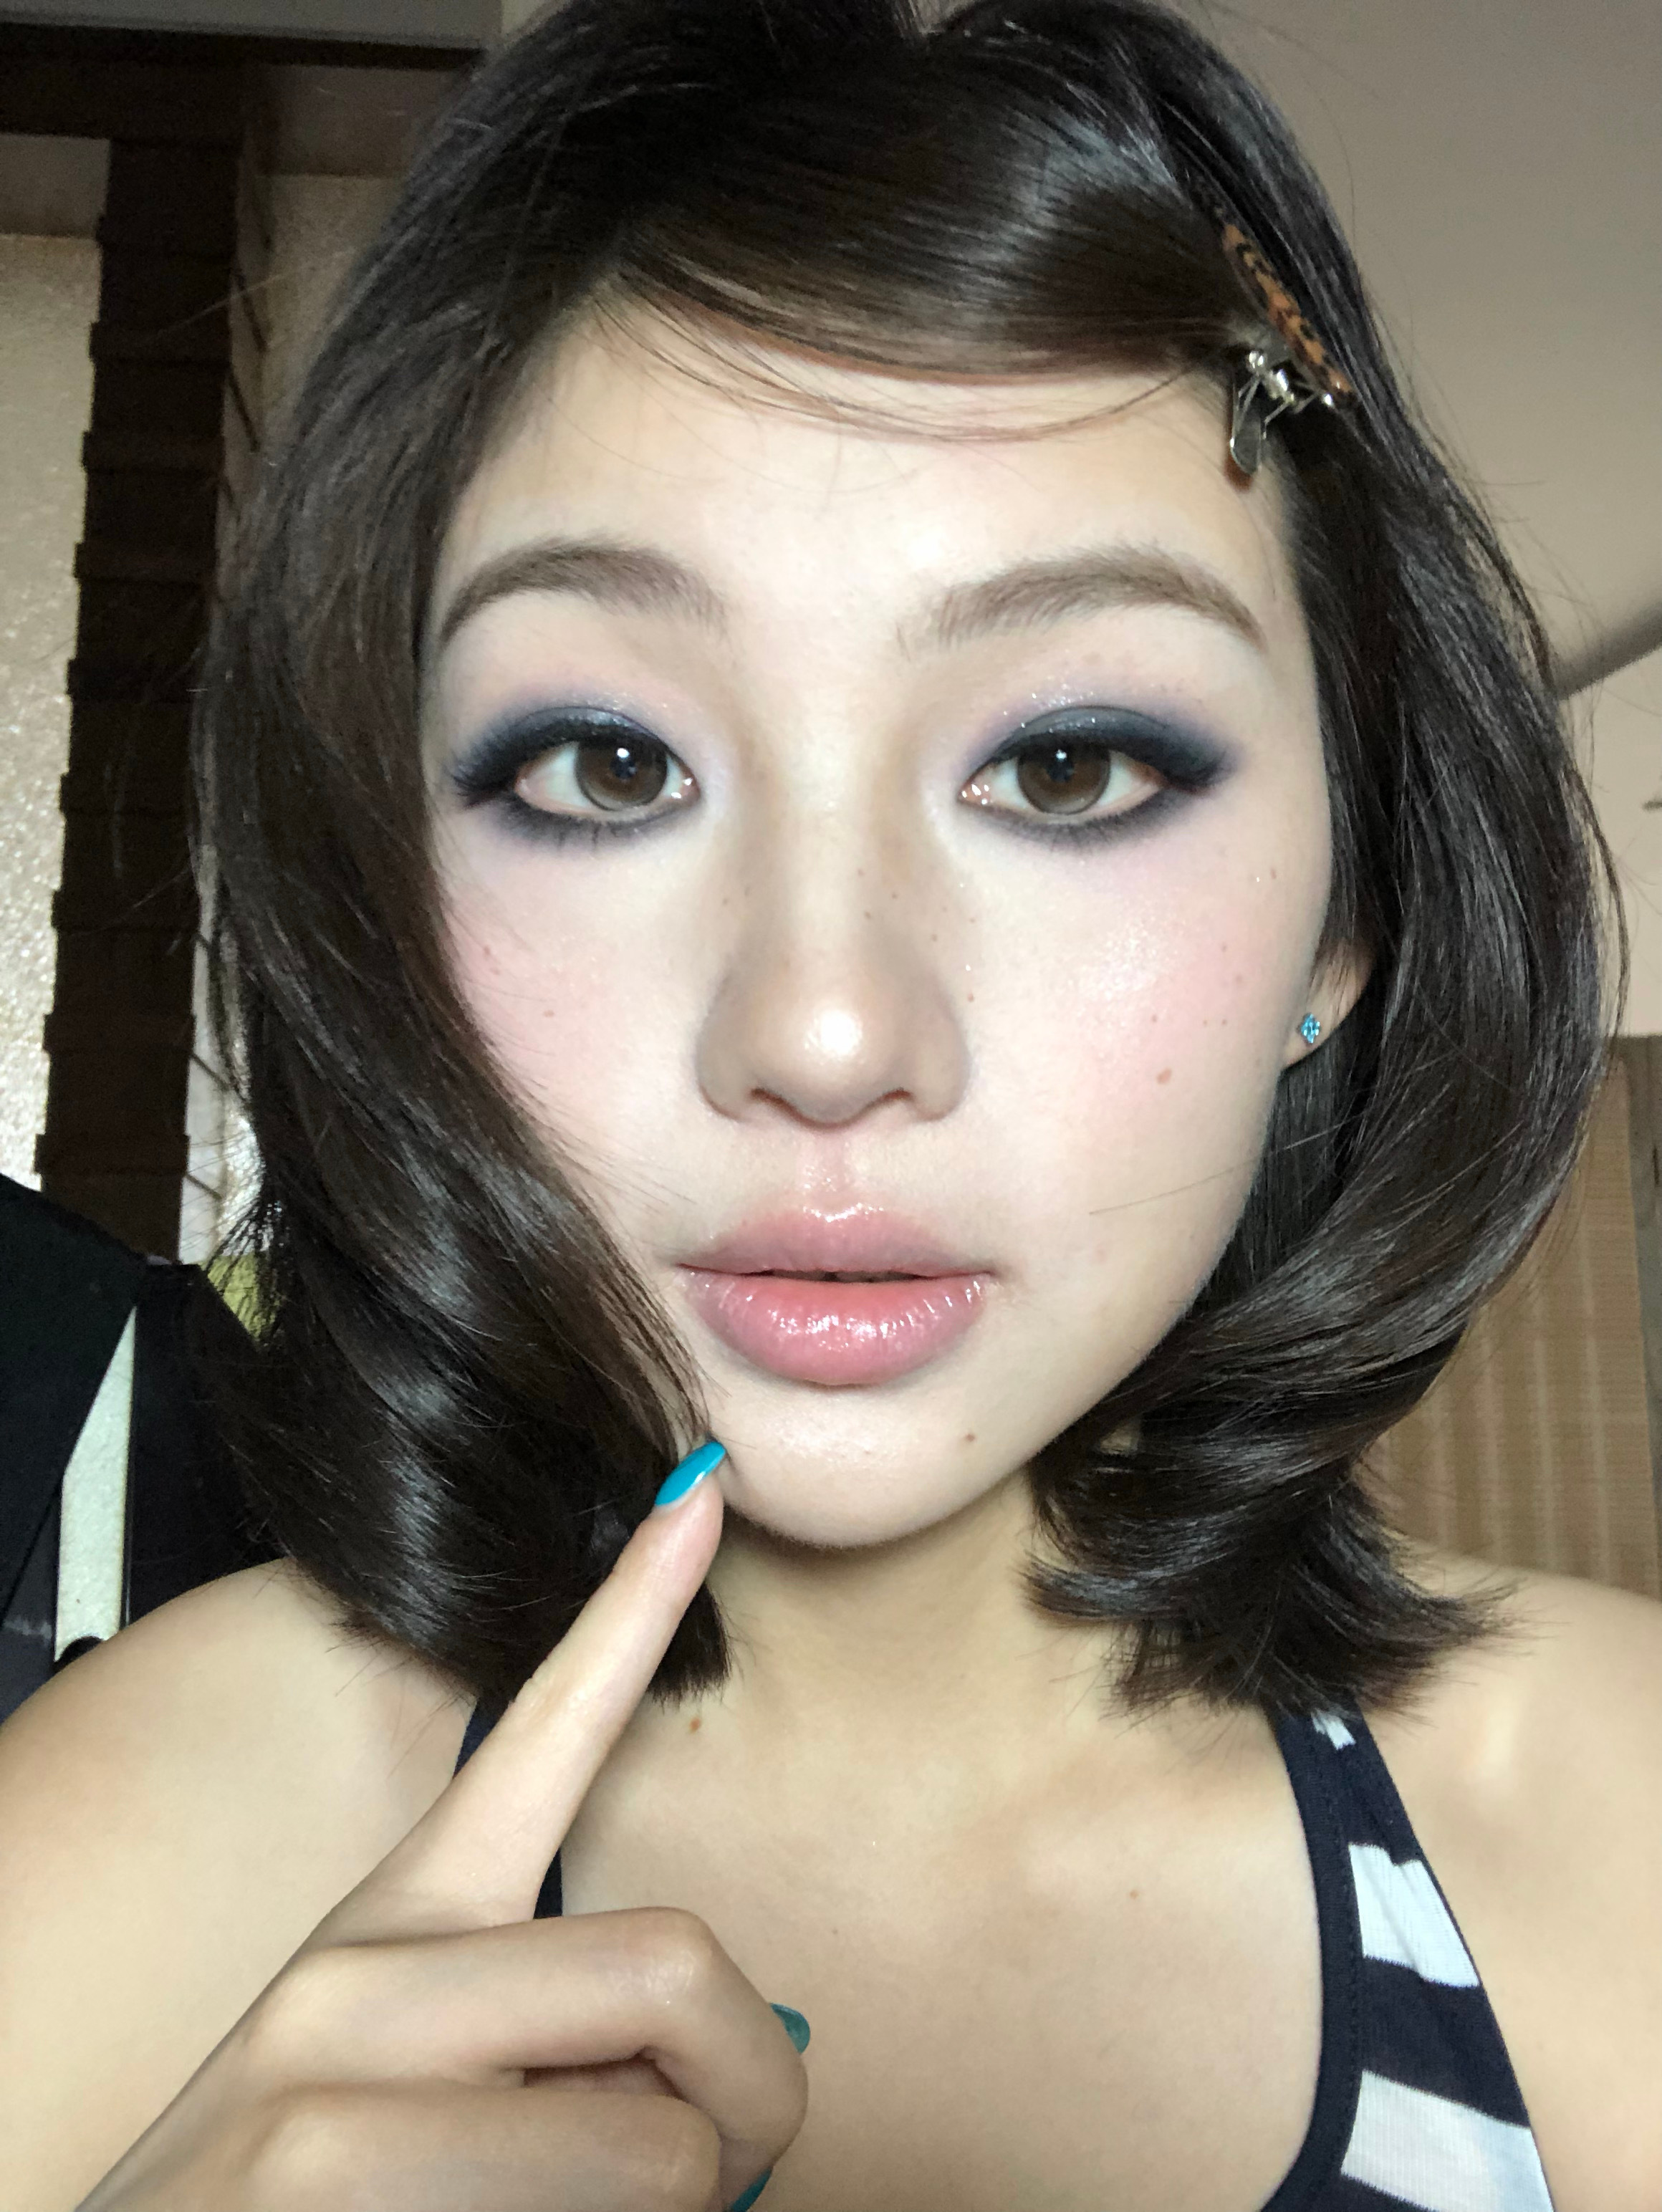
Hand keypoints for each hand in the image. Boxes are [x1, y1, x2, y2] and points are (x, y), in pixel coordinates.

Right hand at [79, 1445, 807, 2211]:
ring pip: (660, 2142)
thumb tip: (721, 2050)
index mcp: (396, 1923)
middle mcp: (356, 1974)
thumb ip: (549, 2030)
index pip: (538, 1734)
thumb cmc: (319, 2207)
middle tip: (720, 2162)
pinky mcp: (328, 2189)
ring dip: (672, 2208)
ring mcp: (334, 2087)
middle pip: (675, 1963)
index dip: (634, 1612)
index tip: (703, 1492)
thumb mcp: (421, 2088)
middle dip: (749, 2088)